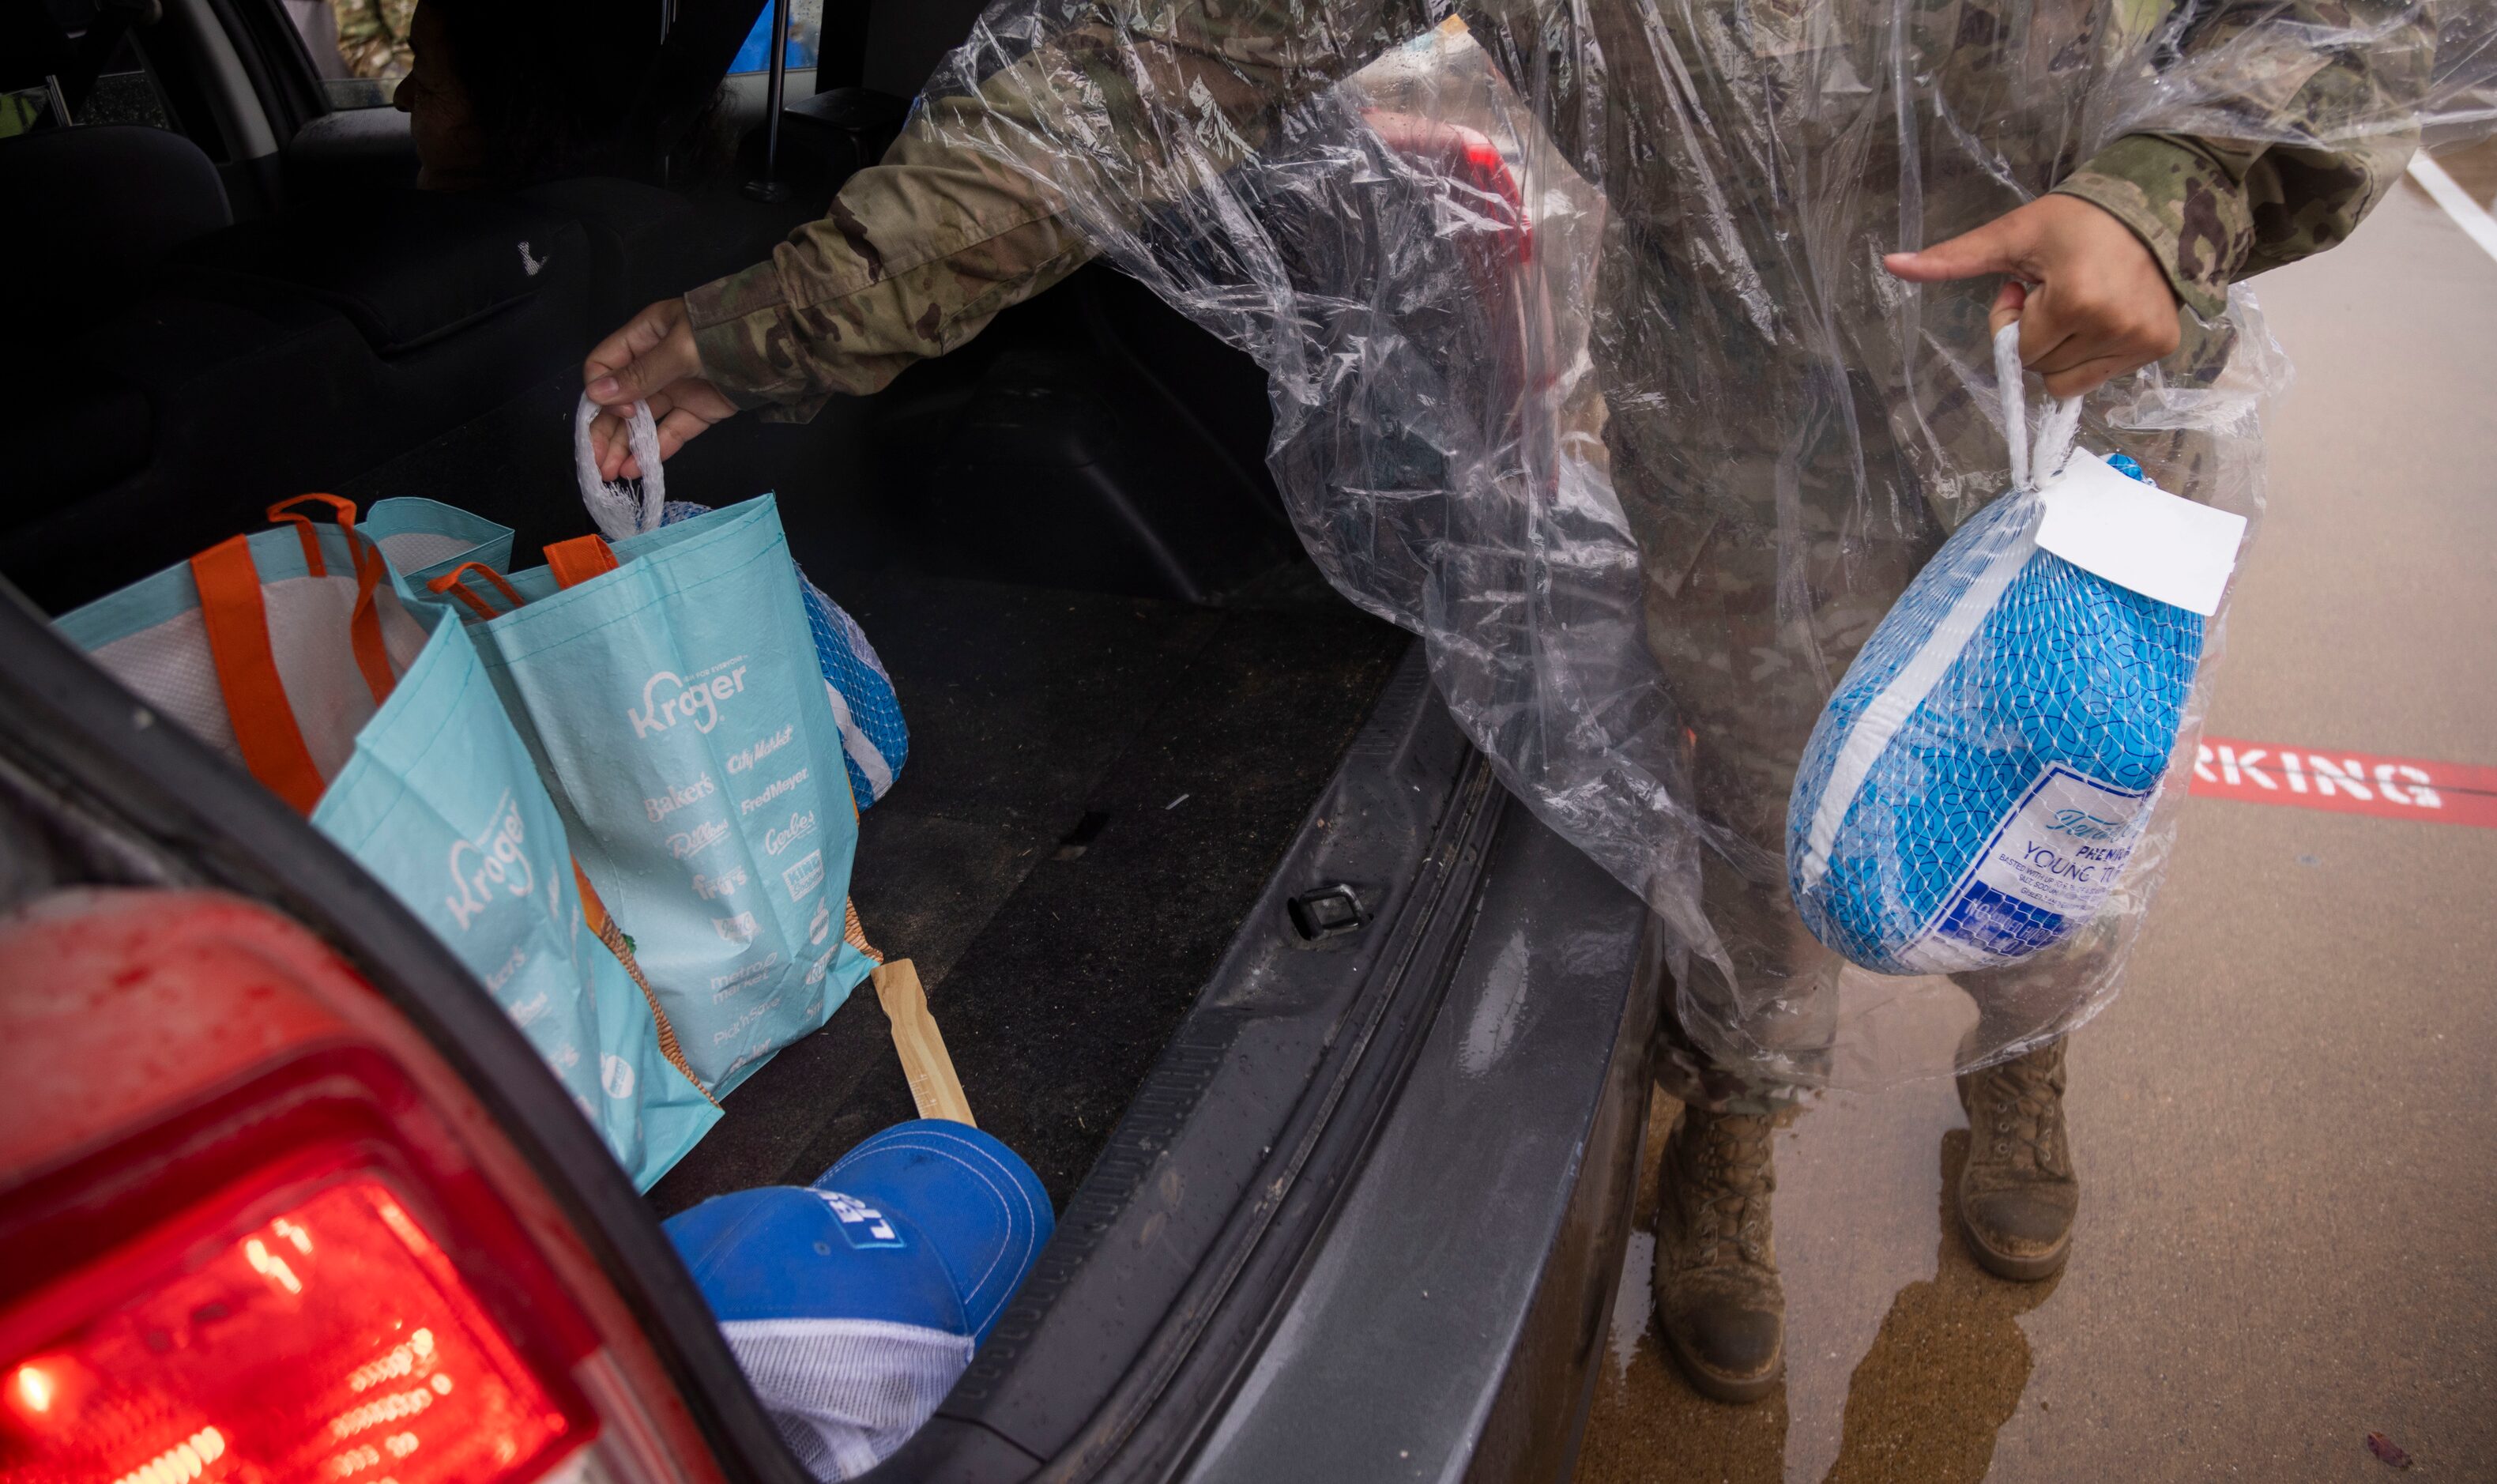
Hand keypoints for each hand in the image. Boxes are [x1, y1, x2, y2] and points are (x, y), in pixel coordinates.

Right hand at [582, 298, 740, 479]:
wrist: (781, 349)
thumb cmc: (728, 334)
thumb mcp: (681, 349)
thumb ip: (641, 374)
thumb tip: (597, 393)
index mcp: (645, 336)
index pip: (605, 365)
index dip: (604, 391)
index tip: (620, 410)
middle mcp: (655, 364)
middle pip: (619, 400)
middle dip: (605, 430)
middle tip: (595, 463)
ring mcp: (677, 389)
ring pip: (642, 421)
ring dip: (625, 446)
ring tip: (611, 474)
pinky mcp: (699, 411)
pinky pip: (671, 432)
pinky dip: (654, 450)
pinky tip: (638, 469)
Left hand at [1883, 194, 2181, 398]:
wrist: (2152, 205)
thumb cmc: (2077, 219)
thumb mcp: (2012, 235)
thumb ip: (1954, 257)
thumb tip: (1890, 263)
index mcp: (2076, 301)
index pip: (2021, 351)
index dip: (2015, 321)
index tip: (2028, 286)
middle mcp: (2114, 327)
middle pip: (2043, 369)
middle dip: (2039, 336)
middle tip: (2055, 292)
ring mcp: (2141, 340)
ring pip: (2070, 381)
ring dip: (2064, 349)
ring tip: (2079, 303)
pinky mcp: (2160, 346)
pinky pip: (2103, 376)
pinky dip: (2093, 354)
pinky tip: (2104, 315)